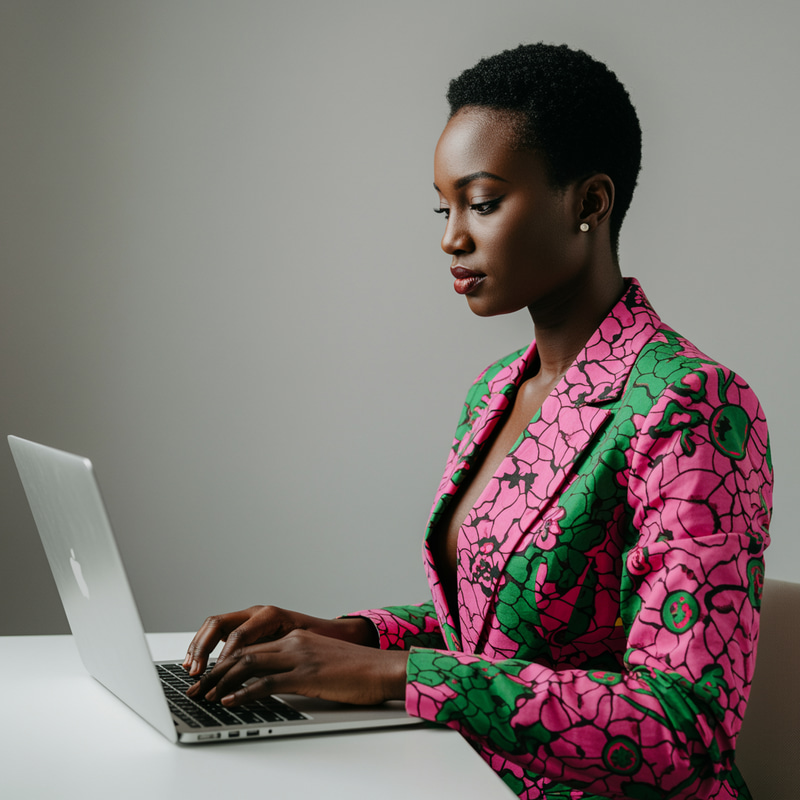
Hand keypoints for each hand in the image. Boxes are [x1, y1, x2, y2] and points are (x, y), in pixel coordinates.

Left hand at [186, 629, 408, 705]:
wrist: (382, 668)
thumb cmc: (356, 671)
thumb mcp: (320, 663)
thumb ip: (296, 667)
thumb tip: (271, 684)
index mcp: (296, 637)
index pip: (250, 647)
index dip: (225, 663)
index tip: (207, 678)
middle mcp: (293, 642)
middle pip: (243, 653)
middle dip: (214, 672)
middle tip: (195, 689)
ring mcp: (299, 657)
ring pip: (248, 664)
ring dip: (221, 682)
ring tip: (204, 696)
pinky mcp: (306, 675)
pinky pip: (266, 682)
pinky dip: (243, 693)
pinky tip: (230, 702)